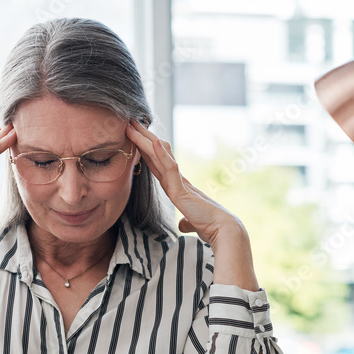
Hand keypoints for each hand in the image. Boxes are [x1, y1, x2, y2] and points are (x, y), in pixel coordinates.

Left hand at [125, 120, 243, 246]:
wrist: (223, 231)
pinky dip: (161, 155)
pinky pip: (170, 168)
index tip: (137, 139)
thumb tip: (183, 224)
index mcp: (179, 188)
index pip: (159, 166)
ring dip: (145, 140)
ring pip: (160, 156)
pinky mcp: (181, 190)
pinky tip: (153, 142)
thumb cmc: (210, 226)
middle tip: (130, 122)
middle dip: (143, 139)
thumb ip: (187, 221)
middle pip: (156, 155)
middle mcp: (178, 182)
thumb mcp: (193, 222)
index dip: (147, 152)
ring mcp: (179, 184)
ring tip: (133, 125)